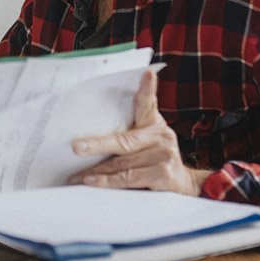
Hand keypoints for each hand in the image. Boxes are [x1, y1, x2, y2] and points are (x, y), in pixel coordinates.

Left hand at [67, 69, 210, 195]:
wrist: (183, 186)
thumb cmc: (154, 160)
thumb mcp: (146, 143)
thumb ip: (127, 135)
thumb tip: (88, 136)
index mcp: (153, 124)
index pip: (147, 103)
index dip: (147, 89)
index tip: (147, 74)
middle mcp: (162, 136)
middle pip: (123, 141)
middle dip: (96, 145)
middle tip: (76, 147)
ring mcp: (164, 155)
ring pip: (122, 164)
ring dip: (97, 172)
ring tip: (78, 176)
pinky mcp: (164, 174)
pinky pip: (130, 179)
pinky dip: (109, 182)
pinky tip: (94, 183)